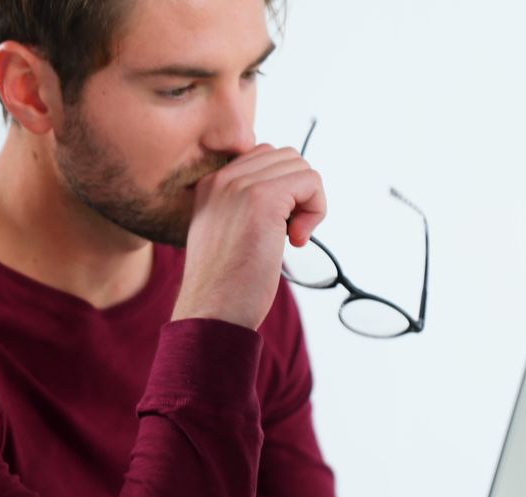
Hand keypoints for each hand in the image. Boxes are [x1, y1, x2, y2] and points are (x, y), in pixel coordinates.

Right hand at [171, 144, 325, 329]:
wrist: (212, 311)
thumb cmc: (225, 285)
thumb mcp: (226, 234)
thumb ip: (245, 207)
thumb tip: (291, 195)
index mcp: (210, 184)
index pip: (263, 157)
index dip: (283, 190)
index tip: (275, 226)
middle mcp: (221, 178)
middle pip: (286, 157)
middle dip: (298, 193)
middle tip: (288, 233)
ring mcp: (240, 186)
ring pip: (301, 167)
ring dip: (309, 203)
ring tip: (291, 237)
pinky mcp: (263, 199)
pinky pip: (310, 182)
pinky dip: (316, 210)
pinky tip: (296, 241)